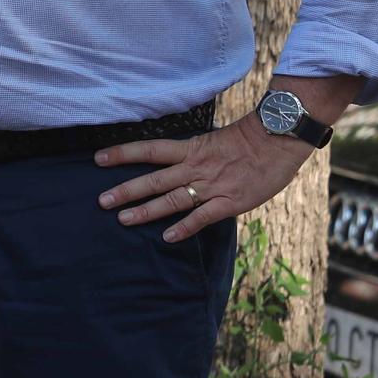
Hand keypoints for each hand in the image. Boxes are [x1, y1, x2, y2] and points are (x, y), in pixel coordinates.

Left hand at [96, 115, 314, 242]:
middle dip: (126, 190)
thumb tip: (176, 165)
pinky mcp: (230, 202)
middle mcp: (195, 167)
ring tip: (123, 219)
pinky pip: (202, 217)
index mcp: (190, 148)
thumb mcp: (213, 142)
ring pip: (172, 199)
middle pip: (153, 179)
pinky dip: (185, 227)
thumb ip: (194, 155)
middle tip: (101, 201)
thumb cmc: (249, 140)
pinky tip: (167, 237)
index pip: (148, 149)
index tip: (98, 159)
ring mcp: (211, 185)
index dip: (122, 154)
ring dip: (146, 210)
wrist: (279, 139)